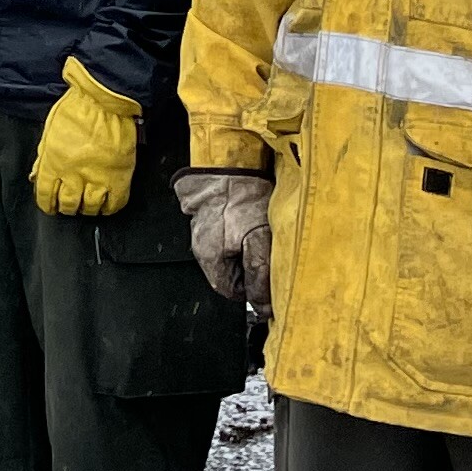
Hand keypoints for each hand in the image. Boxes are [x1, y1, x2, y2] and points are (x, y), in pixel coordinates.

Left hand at [31, 60, 141, 218]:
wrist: (105, 100)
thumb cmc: (75, 110)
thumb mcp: (50, 132)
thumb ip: (44, 157)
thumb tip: (37, 176)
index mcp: (54, 163)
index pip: (45, 195)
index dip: (46, 204)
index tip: (49, 206)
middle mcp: (75, 175)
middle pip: (69, 204)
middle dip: (66, 207)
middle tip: (68, 205)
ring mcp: (99, 178)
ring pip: (91, 208)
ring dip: (86, 209)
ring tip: (86, 205)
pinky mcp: (120, 177)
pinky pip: (115, 203)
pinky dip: (109, 208)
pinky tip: (105, 205)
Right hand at [175, 168, 273, 307]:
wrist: (226, 164)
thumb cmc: (241, 200)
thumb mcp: (258, 240)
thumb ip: (261, 274)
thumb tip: (264, 305)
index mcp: (211, 260)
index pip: (233, 293)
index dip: (254, 289)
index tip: (269, 278)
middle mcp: (203, 248)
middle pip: (232, 275)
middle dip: (252, 268)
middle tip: (268, 251)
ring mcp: (205, 231)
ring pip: (232, 255)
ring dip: (249, 250)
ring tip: (261, 233)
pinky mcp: (211, 217)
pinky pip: (228, 236)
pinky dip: (242, 233)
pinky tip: (252, 221)